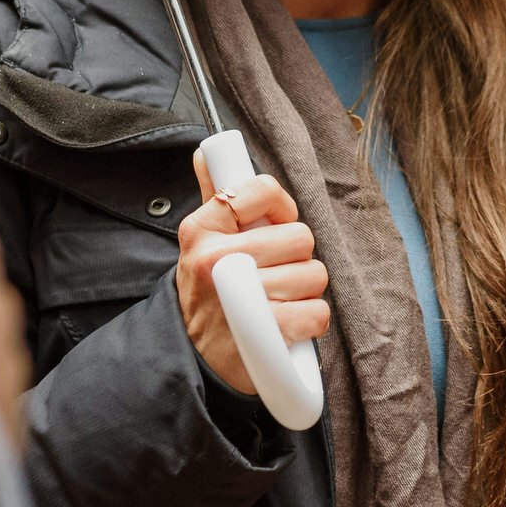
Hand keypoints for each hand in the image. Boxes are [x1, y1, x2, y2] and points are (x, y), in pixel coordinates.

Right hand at [176, 154, 329, 395]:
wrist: (188, 354)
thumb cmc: (207, 289)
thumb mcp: (201, 241)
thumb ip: (213, 194)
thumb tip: (207, 151)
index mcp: (203, 229)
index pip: (262, 191)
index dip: (282, 208)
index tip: (275, 226)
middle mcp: (217, 259)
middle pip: (301, 237)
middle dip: (298, 258)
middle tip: (278, 273)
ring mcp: (240, 297)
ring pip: (314, 274)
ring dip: (306, 291)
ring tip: (280, 300)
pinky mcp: (263, 335)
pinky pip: (317, 312)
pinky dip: (311, 321)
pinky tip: (289, 325)